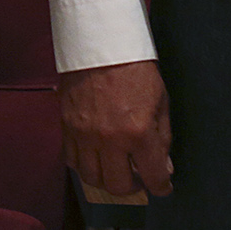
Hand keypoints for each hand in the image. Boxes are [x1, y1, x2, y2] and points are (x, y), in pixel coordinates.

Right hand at [60, 60, 173, 197]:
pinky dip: (85, 164)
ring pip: (92, 178)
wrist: (101, 42)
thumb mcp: (160, 101)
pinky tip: (96, 156)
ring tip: (116, 169)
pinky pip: (72, 160)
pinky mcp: (67, 126)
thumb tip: (163, 167)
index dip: (161, 186)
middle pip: (119, 186)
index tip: (162, 186)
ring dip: (106, 179)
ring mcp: (85, 135)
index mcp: (138, 132)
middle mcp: (110, 139)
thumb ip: (162, 138)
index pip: (153, 176)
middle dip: (133, 187)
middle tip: (138, 177)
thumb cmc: (135, 67)